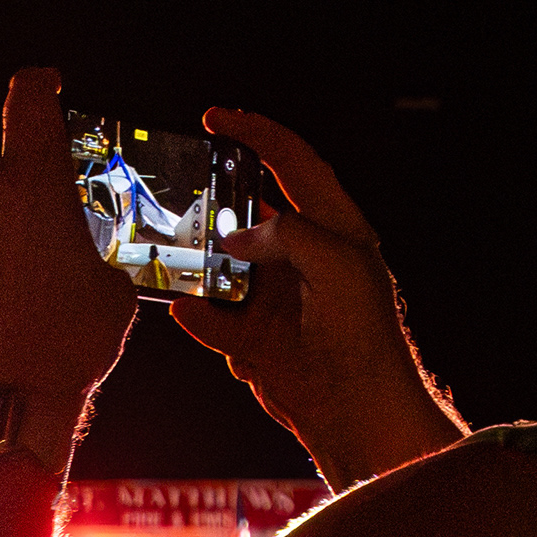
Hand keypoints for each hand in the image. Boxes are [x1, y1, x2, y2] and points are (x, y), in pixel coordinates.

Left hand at [0, 70, 138, 469]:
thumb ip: (96, 257)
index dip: (39, 84)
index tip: (48, 86)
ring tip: (6, 246)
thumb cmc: (66, 341)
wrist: (4, 398)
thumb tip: (93, 266)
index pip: (27, 102)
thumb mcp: (112, 290)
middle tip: (10, 178)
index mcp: (33, 186)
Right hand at [161, 108, 462, 489]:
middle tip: (176, 190)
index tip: (214, 118)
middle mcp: (305, 259)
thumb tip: (238, 239)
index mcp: (336, 229)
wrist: (361, 418)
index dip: (256, 134)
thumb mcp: (338, 264)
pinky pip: (212, 318)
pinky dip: (198, 315)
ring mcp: (278, 300)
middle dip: (214, 203)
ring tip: (170, 254)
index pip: (294, 163)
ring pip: (222, 267)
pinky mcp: (257, 341)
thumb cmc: (366, 338)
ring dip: (198, 265)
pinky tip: (187, 310)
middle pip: (248, 213)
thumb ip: (288, 233)